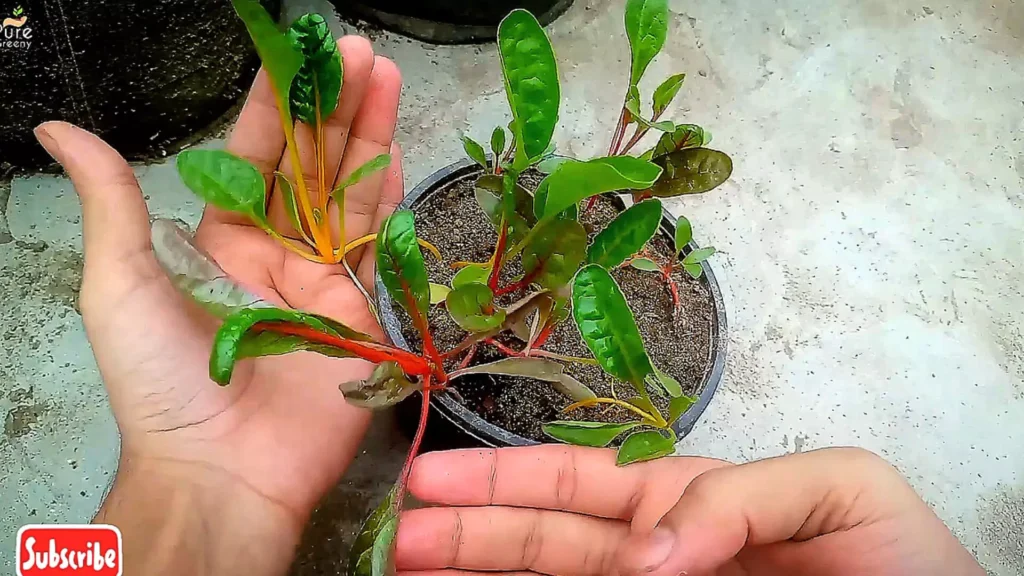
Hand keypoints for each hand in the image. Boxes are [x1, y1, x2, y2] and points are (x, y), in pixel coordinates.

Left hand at [35, 37, 401, 573]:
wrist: (224, 467)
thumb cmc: (163, 378)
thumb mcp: (119, 283)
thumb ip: (111, 202)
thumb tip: (57, 128)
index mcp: (220, 241)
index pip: (252, 157)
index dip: (274, 107)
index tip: (294, 58)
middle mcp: (276, 253)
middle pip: (309, 166)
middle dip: (331, 107)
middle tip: (352, 51)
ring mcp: (323, 280)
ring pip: (348, 192)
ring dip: (367, 134)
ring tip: (383, 74)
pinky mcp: (361, 310)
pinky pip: (376, 242)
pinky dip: (388, 194)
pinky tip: (397, 148)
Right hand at [397, 446, 983, 575]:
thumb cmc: (897, 558)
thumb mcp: (836, 491)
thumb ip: (739, 498)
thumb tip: (646, 554)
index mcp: (683, 501)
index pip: (575, 482)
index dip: (502, 479)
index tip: (432, 480)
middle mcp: (653, 556)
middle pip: (543, 541)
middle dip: (470, 535)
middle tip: (399, 539)